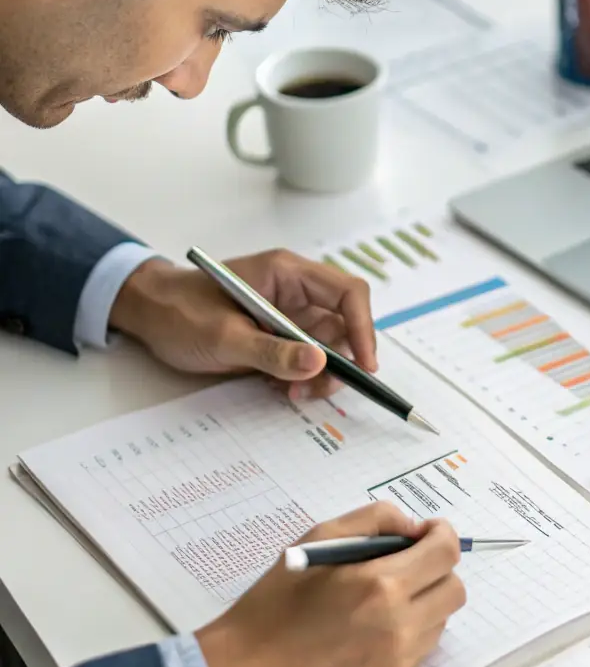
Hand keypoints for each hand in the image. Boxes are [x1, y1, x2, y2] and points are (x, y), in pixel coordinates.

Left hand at [109, 249, 375, 398]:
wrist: (148, 314)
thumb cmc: (179, 311)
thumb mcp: (224, 336)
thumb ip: (272, 352)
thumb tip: (320, 363)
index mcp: (287, 273)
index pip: (347, 293)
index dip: (363, 328)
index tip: (364, 366)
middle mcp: (295, 291)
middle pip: (343, 324)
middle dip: (340, 360)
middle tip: (319, 389)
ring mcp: (288, 315)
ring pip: (329, 346)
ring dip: (320, 375)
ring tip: (293, 392)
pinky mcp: (279, 336)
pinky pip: (307, 359)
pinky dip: (302, 378)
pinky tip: (281, 388)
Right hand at [195, 502, 465, 666]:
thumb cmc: (276, 604)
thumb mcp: (318, 539)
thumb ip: (374, 520)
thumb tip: (414, 527)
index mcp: (381, 584)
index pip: (446, 553)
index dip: (442, 534)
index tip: (426, 532)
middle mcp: (399, 626)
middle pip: (455, 588)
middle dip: (437, 569)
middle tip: (405, 564)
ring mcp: (399, 662)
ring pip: (441, 620)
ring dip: (424, 601)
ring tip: (381, 599)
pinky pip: (422, 650)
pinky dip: (409, 632)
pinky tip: (370, 629)